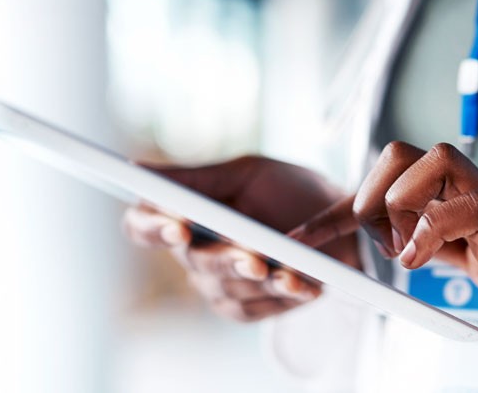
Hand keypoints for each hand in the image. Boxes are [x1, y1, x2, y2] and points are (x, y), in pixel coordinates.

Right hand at [123, 156, 359, 321]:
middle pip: (193, 260)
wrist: (339, 223)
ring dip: (262, 280)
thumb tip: (138, 169)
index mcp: (185, 214)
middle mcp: (192, 253)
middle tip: (254, 257)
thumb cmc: (288, 191)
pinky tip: (305, 286)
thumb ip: (196, 178)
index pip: (144, 225)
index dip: (152, 227)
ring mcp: (216, 284)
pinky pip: (253, 308)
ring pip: (226, 287)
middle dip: (226, 258)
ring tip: (293, 272)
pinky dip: (281, 296)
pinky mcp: (243, 308)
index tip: (178, 224)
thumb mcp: (246, 174)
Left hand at [291, 142, 477, 346]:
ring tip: (410, 252)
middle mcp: (462, 183)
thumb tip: (381, 236)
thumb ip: (422, 237)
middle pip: (396, 151)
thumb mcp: (457, 253)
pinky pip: (457, 206)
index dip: (333, 213)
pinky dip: (428, 233)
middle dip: (369, 195)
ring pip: (422, 160)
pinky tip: (422, 261)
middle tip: (378, 239)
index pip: (381, 182)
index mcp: (446, 190)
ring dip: (398, 208)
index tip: (299, 239)